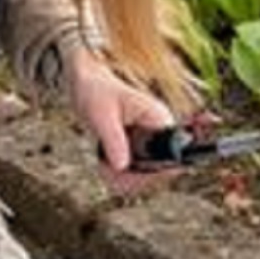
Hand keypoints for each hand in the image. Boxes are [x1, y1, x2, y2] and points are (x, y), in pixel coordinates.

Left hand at [66, 49, 174, 171]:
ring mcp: (150, 136)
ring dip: (128, 178)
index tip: (130, 174)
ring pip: (149, 170)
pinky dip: (122, 172)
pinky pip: (138, 166)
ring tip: (105, 172)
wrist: (86, 80)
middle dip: (137, 176)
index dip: (155, 170)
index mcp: (158, 118)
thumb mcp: (101, 116)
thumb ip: (113, 140)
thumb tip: (122, 167)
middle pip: (162, 167)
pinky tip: (105, 169)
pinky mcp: (139, 142)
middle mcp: (159, 128)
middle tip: (111, 176)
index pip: (172, 153)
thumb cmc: (95, 91)